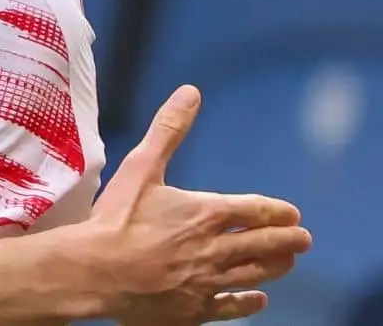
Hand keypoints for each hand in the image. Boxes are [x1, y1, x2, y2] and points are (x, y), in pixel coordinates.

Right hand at [75, 86, 309, 322]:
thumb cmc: (115, 219)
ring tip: (287, 262)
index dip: (277, 211)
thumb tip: (190, 93)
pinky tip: (257, 298)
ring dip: (275, 266)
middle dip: (287, 240)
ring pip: (254, 274)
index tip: (291, 213)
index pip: (256, 211)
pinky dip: (248, 302)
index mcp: (206, 213)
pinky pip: (232, 306)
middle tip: (303, 239)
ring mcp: (207, 281)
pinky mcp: (194, 308)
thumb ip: (168, 131)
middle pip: (265, 245)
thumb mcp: (140, 167)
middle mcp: (215, 249)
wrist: (94, 271)